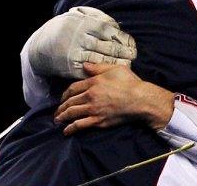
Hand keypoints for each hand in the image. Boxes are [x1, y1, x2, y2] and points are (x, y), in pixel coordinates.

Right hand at [29, 7, 136, 79]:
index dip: (122, 39)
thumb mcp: (77, 16)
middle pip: (107, 47)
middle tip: (133, 56)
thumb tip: (115, 24)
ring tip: (127, 65)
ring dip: (115, 63)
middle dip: (122, 52)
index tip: (131, 44)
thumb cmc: (64, 28)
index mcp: (84, 25)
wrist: (40, 46)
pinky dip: (101, 73)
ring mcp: (76, 54)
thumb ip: (96, 18)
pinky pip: (89, 71)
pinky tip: (110, 74)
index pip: (109, 32)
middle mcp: (81, 39)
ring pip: (100, 60)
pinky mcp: (71, 67)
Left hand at [54, 63, 174, 135]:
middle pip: (70, 101)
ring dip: (62, 117)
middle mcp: (90, 96)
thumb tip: (85, 66)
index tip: (63, 97)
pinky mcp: (98, 121)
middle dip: (61, 106)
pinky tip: (66, 131)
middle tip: (57, 111)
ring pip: (72, 113)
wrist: (140, 100)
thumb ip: (98, 67)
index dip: (66, 93)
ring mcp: (93, 110)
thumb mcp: (115, 68)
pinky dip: (71, 128)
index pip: (73, 88)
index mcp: (93, 83)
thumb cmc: (130, 82)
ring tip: (57, 120)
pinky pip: (80, 125)